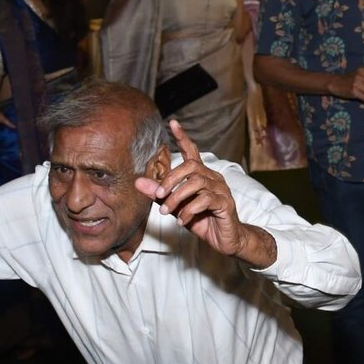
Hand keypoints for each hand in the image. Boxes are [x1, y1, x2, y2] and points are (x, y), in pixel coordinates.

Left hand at [133, 120, 274, 265]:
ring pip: (197, 183)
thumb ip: (159, 194)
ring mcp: (221, 190)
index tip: (172, 123)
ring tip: (167, 212)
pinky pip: (205, 200)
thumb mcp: (176, 207)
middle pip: (191, 166)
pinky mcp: (225, 203)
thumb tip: (137, 182)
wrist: (226, 240)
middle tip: (159, 195)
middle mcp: (213, 178)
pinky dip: (189, 210)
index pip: (192, 151)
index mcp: (202, 175)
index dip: (183, 137)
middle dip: (171, 179)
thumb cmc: (202, 220)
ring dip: (177, 197)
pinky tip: (182, 220)